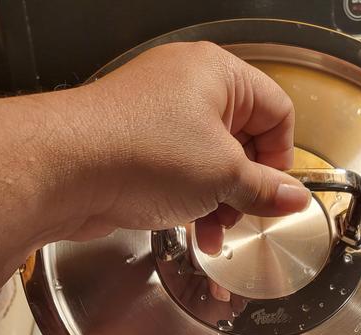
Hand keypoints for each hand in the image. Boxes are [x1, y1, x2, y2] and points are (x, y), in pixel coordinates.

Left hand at [60, 42, 309, 298]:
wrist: (65, 171)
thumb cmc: (141, 153)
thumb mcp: (222, 175)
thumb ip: (265, 190)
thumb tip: (294, 198)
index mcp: (218, 75)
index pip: (276, 111)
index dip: (282, 157)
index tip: (277, 194)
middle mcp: (190, 89)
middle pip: (244, 140)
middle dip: (248, 187)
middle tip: (246, 216)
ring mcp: (161, 119)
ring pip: (212, 164)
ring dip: (221, 204)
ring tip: (216, 233)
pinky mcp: (140, 149)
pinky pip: (182, 175)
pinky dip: (194, 203)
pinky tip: (194, 234)